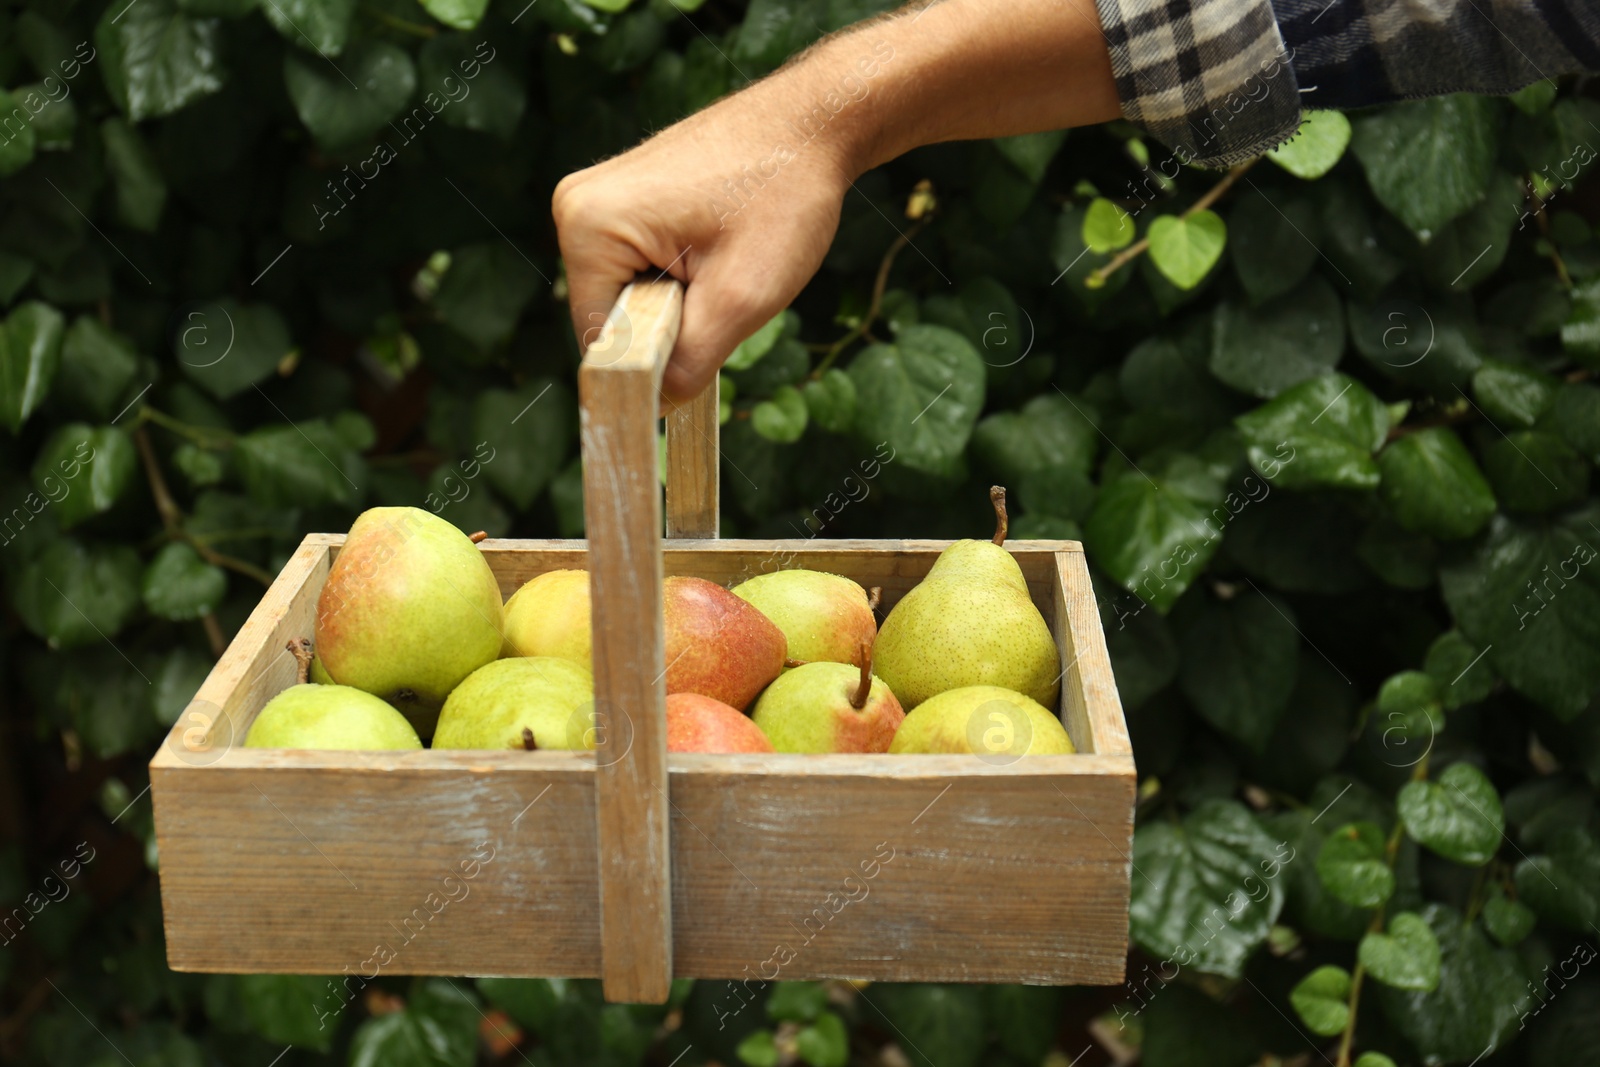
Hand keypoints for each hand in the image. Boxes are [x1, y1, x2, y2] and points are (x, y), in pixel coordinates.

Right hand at [553, 81, 854, 405]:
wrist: (813, 123)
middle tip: (727, 289)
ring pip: (630, 296)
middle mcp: (575, 206)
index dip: (653, 365)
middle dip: (671, 327)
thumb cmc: (782, 195)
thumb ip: (689, 363)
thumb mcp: (741, 298)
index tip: (708, 348)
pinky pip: (639, 268)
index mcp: (587, 226)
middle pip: (613, 318)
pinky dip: (681, 277)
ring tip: (727, 262)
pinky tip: (718, 248)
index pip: (601, 341)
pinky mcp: (623, 196)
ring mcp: (596, 197)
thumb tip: (655, 409)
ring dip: (681, 302)